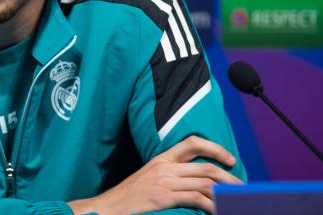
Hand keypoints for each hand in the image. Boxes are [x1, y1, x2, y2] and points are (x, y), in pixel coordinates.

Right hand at [68, 135, 243, 214]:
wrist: (108, 207)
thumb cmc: (128, 197)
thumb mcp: (148, 179)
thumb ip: (168, 176)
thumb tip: (192, 184)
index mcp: (161, 159)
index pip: (191, 144)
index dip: (215, 148)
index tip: (229, 159)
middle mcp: (164, 167)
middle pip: (205, 167)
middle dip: (228, 177)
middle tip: (243, 187)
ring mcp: (165, 181)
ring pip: (205, 183)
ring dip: (226, 193)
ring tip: (238, 201)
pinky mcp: (164, 197)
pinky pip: (196, 199)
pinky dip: (212, 205)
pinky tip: (218, 210)